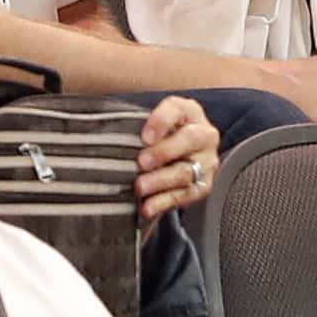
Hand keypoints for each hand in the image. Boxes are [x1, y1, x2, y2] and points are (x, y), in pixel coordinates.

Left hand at [133, 95, 221, 222]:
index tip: (145, 137)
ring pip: (186, 171)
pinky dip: (165, 201)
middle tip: (142, 163)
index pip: (177, 109)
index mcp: (189, 112)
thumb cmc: (159, 137)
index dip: (161, 121)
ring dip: (161, 180)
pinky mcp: (204, 185)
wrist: (178, 156)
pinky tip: (148, 206)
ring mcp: (206, 161)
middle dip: (164, 152)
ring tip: (140, 187)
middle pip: (190, 139)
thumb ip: (137, 124)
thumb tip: (110, 134)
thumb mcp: (151, 122)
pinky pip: (186, 194)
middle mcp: (204, 134)